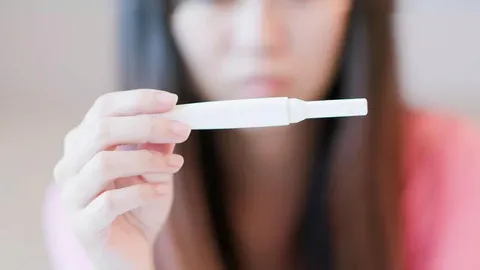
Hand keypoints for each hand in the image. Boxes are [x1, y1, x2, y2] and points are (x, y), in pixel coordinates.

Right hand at [53, 89, 190, 269]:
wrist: (132, 251)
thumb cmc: (140, 205)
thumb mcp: (156, 170)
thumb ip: (158, 147)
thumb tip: (171, 120)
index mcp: (85, 144)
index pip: (104, 108)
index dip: (138, 101)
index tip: (172, 101)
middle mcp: (71, 165)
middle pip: (102, 131)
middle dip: (147, 126)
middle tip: (182, 130)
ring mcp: (72, 195)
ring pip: (104, 163)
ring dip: (147, 160)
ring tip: (175, 167)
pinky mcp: (83, 224)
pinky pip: (111, 201)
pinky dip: (142, 193)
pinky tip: (161, 193)